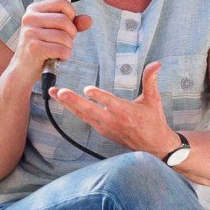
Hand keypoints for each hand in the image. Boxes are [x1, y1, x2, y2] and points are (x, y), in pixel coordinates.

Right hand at [14, 0, 92, 79]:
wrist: (23, 68)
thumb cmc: (40, 47)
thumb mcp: (55, 31)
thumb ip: (73, 23)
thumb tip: (88, 20)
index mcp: (34, 10)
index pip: (61, 2)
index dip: (70, 14)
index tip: (65, 26)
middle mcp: (29, 18)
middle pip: (64, 20)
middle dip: (71, 33)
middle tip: (63, 42)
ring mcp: (30, 33)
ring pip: (64, 36)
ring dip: (68, 47)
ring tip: (59, 50)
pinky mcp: (33, 47)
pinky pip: (61, 49)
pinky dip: (64, 55)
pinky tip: (57, 57)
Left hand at [49, 61, 176, 154]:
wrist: (152, 146)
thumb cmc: (153, 121)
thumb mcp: (153, 100)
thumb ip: (150, 81)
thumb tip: (156, 63)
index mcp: (126, 112)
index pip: (110, 103)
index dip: (99, 96)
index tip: (87, 89)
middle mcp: (112, 120)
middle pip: (89, 110)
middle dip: (73, 101)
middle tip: (60, 92)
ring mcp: (104, 126)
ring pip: (82, 114)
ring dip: (66, 104)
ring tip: (53, 92)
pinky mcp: (100, 129)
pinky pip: (83, 118)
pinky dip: (72, 109)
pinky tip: (62, 101)